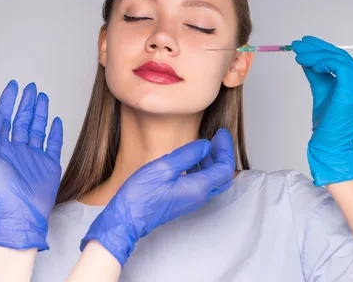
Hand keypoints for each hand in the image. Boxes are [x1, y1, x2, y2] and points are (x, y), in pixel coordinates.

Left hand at [0, 80, 62, 250]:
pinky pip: (53, 143)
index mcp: (1, 148)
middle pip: (23, 120)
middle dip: (26, 103)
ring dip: (40, 112)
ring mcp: (34, 156)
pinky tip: (56, 120)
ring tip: (42, 97)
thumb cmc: (1, 189)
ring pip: (38, 128)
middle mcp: (18, 150)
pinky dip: (55, 131)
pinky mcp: (49, 164)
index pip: (5, 118)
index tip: (14, 86)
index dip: (8, 101)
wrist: (22, 211)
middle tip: (31, 88)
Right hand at [81, 128, 235, 266]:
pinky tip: (191, 160)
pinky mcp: (184, 201)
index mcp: (198, 188)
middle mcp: (199, 196)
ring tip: (204, 145)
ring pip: (213, 180)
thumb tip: (206, 146)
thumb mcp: (164, 167)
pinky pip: (202, 184)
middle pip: (223, 175)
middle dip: (222, 154)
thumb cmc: (141, 195)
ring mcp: (192, 200)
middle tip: (216, 138)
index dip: (226, 148)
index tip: (221, 132)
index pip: (225, 167)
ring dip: (213, 161)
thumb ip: (188, 155)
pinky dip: (203, 169)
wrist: (127, 219)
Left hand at [292, 36, 352, 185]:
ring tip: (298, 54)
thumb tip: (306, 57)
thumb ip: (317, 73)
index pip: (342, 59)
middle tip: (297, 45)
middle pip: (340, 55)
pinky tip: (308, 64)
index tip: (305, 44)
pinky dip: (320, 61)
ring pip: (337, 57)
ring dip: (314, 54)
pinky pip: (337, 65)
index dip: (322, 48)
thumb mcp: (322, 91)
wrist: (330, 143)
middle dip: (316, 47)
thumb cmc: (328, 123)